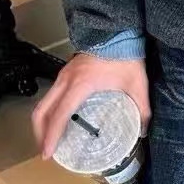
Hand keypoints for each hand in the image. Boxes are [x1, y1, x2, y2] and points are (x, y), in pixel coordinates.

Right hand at [31, 52, 150, 159]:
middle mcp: (66, 80)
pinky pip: (50, 94)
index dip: (52, 136)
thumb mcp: (136, 85)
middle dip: (40, 133)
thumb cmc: (125, 55)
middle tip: (46, 151)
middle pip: (42, 110)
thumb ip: (141, 110)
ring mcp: (63, 74)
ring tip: (48, 139)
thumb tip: (142, 131)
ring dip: (42, 122)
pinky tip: (59, 119)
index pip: (60, 115)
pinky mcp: (66, 71)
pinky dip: (49, 110)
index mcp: (81, 85)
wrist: (118, 30)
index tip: (48, 152)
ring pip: (43, 102)